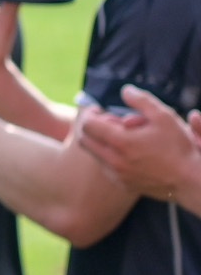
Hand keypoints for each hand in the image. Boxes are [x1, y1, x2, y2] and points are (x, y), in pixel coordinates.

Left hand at [77, 86, 200, 200]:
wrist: (190, 180)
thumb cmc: (179, 146)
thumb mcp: (164, 117)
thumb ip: (142, 100)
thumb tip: (125, 90)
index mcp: (121, 142)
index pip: (87, 125)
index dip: (91, 113)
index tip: (100, 109)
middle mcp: (114, 160)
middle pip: (85, 140)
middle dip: (92, 127)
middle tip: (109, 121)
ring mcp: (116, 174)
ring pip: (94, 154)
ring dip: (101, 142)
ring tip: (122, 136)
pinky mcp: (122, 184)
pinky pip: (105, 167)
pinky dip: (109, 156)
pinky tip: (128, 151)